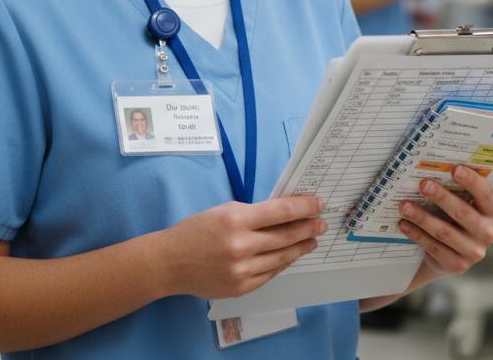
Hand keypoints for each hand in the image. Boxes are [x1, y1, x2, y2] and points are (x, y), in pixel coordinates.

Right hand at [151, 195, 326, 300]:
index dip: (305, 207)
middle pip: (286, 236)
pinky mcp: (241, 287)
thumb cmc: (196, 232)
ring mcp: (241, 270)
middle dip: (308, 228)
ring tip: (311, 240)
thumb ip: (254, 213)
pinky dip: (284, 263)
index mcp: (236, 221)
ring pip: (282, 257)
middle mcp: (240, 246)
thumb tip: (285, 213)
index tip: (318, 204)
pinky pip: (271, 273)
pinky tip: (291, 255)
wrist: (170, 262)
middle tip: (321, 223)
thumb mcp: (224, 211)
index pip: (282, 212)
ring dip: (301, 247)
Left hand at [397, 165, 492, 275]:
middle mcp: (488, 232)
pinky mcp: (458, 265)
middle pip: (462, 212)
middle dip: (441, 197)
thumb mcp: (464, 204)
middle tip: (423, 184)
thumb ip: (459, 190)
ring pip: (444, 231)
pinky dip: (417, 234)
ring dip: (422, 217)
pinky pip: (434, 247)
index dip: (472, 180)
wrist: (451, 254)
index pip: (486, 194)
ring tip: (404, 205)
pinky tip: (404, 224)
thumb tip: (436, 168)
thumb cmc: (457, 219)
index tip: (455, 168)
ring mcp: (474, 251)